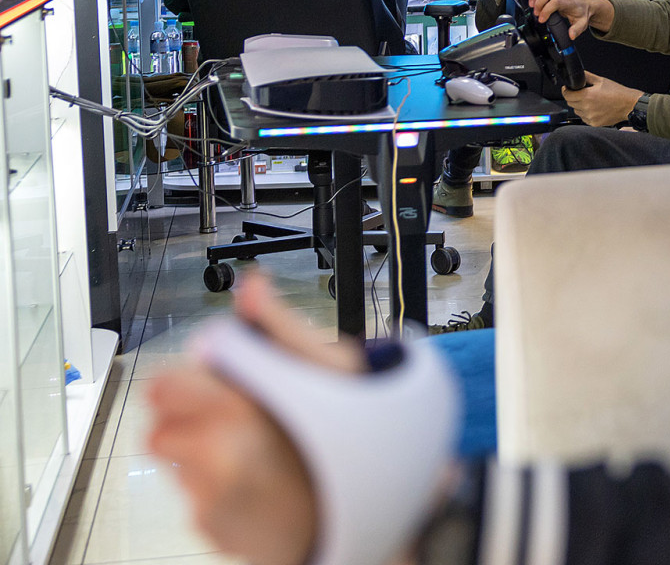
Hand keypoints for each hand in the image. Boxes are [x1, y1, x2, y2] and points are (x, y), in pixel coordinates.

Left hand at [146, 275, 365, 564]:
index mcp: (242, 405)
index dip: (195, 378)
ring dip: (197, 449)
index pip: (167, 385)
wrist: (368, 503)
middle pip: (159, 423)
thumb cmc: (349, 434)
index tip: (225, 381)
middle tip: (226, 412)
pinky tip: (252, 478)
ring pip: (173, 458)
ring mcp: (213, 494)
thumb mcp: (326, 366)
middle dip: (185, 413)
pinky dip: (213, 487)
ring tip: (246, 446)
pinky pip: (190, 495)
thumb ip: (276, 325)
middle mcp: (220, 453)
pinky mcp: (212, 526)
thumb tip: (251, 285)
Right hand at [523, 0, 610, 38]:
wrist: (583, 5)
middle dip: (539, 3)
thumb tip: (571, 35)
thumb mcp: (582, 23)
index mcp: (569, 2)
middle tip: (536, 13)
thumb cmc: (580, 14)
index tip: (542, 19)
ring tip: (531, 4)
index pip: (556, 2)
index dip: (546, 10)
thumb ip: (577, 29)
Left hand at [562, 70, 640, 126]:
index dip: (566, 90)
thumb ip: (586, 76)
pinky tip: (595, 108)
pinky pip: (584, 118)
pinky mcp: (594, 123)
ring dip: (579, 106)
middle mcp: (586, 108)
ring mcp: (590, 117)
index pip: (567, 95)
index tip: (567, 89)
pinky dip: (586, 113)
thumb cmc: (617, 93)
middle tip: (581, 93)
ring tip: (590, 101)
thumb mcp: (601, 81)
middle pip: (570, 103)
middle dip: (573, 97)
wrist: (629, 105)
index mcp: (586, 96)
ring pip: (577, 111)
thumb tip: (578, 75)